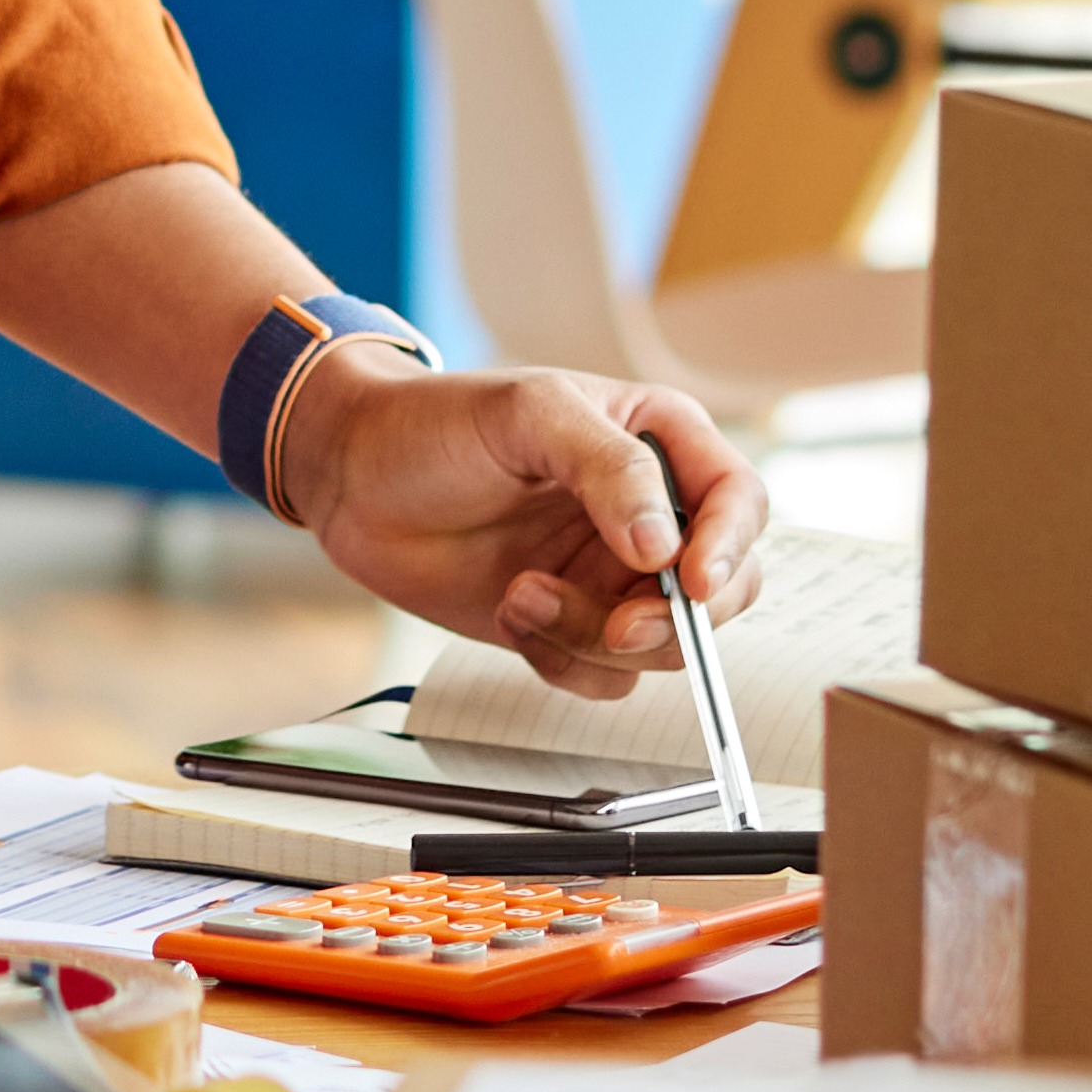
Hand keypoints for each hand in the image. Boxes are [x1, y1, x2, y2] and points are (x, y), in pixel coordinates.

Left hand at [273, 356, 773, 701]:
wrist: (354, 478)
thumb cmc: (438, 423)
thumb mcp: (529, 416)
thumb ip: (609, 468)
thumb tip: (664, 547)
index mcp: (660, 442)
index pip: (737, 501)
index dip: (730, 548)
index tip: (694, 584)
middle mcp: (649, 514)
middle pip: (722, 592)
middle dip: (674, 622)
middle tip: (617, 627)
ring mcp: (610, 575)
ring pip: (659, 645)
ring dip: (593, 638)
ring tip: (522, 595)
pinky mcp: (569, 623)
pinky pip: (603, 675)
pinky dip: (561, 659)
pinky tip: (511, 609)